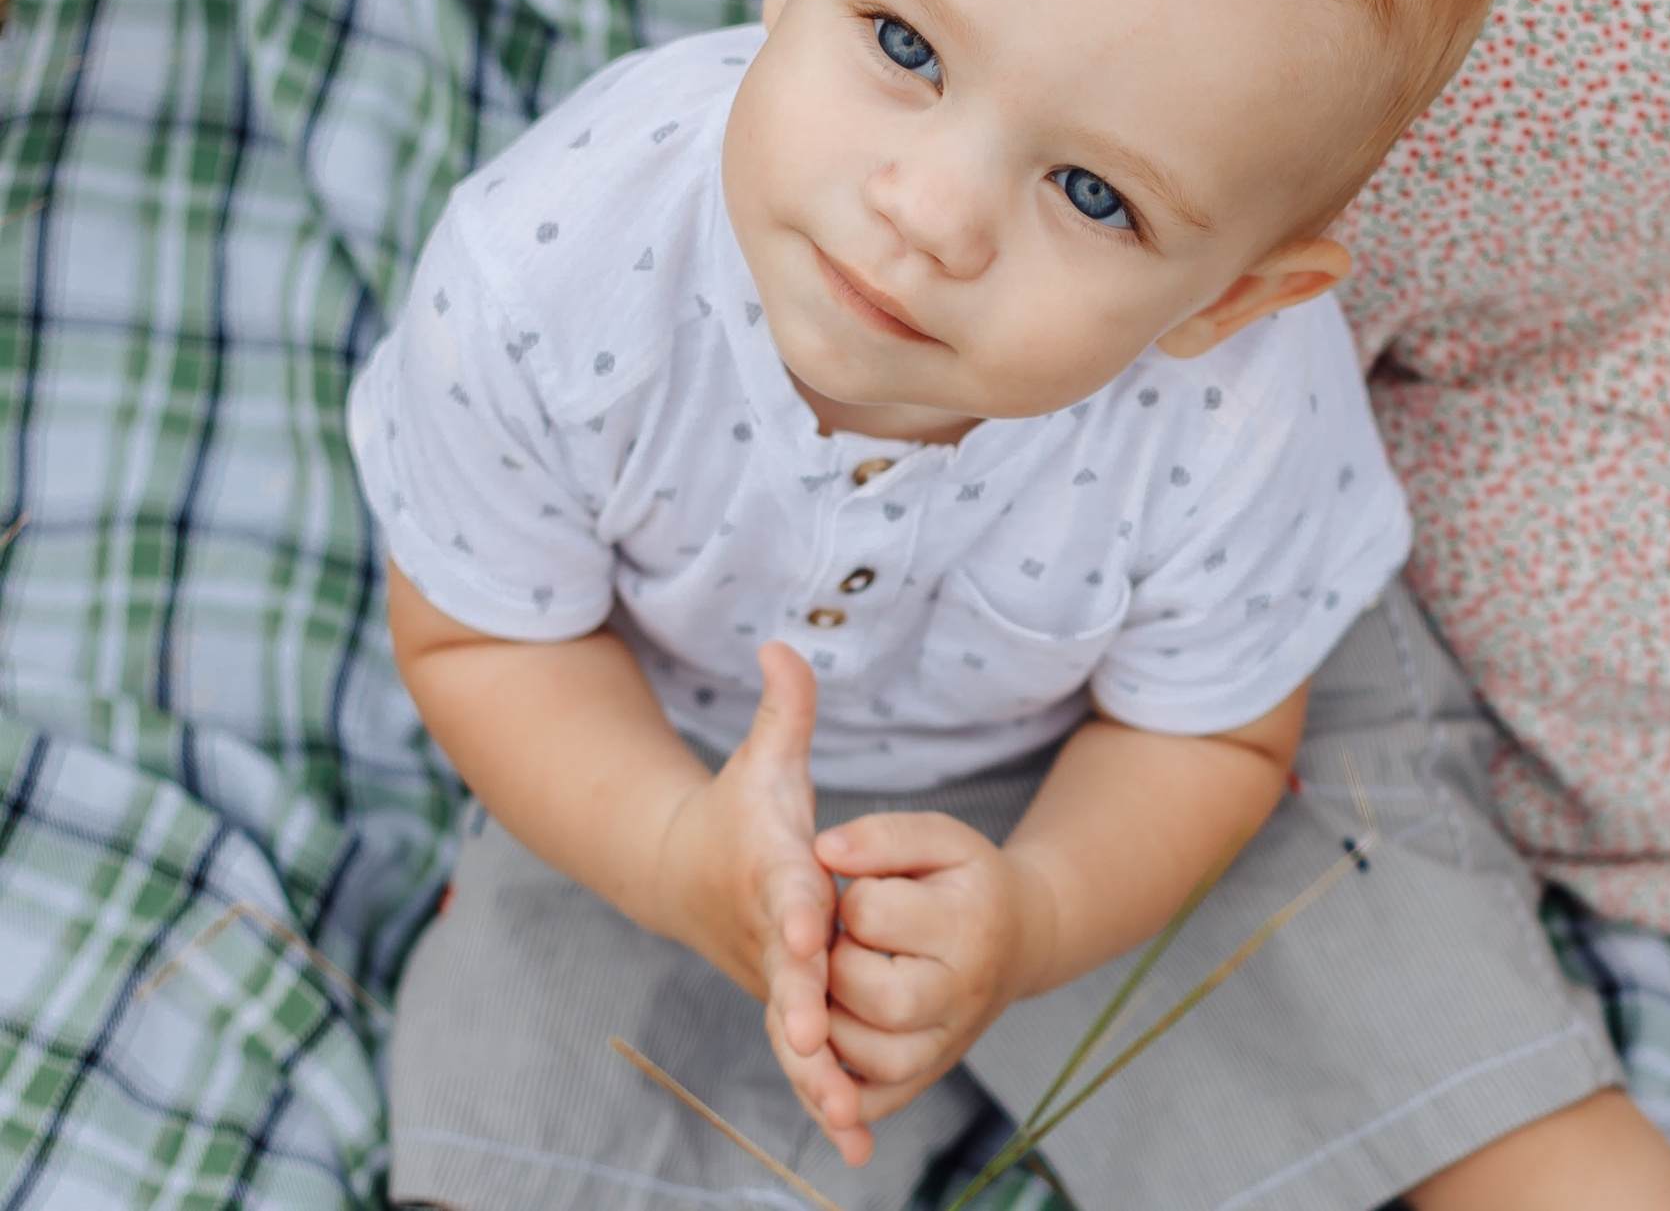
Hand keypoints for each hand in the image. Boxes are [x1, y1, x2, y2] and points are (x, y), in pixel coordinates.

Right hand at [658, 643, 873, 1166]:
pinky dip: (829, 1101)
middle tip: (822, 1047)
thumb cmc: (742, 812)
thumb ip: (785, 711)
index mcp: (773, 873)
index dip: (799, 910)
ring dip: (822, 1080)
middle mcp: (773, 935)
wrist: (689, 873)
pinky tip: (860, 1145)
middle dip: (805, 1012)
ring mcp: (777, 979)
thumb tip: (785, 643)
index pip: (786, 892)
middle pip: (790, 977)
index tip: (812, 931)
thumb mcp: (764, 760)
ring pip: (797, 1034)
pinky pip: (811, 1060)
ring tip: (851, 1122)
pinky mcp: (790, 1008)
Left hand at [812, 813, 1053, 1122]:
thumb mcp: (941, 839)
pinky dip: (837, 1087)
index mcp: (970, 926)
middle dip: (837, 964)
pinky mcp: (928, 1075)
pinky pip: (873, 1102)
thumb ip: (883, 836)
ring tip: (843, 981)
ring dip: (831, 1018)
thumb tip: (822, 850)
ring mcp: (949, 1045)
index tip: (869, 892)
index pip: (872, 914)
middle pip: (873, 995)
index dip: (851, 897)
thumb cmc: (970, 883)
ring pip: (867, 1055)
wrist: (1021, 937)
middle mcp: (964, 996)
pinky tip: (826, 1047)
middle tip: (849, 942)